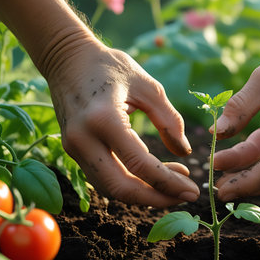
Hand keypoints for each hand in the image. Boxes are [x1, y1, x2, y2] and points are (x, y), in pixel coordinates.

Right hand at [46, 38, 199, 206]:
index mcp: (104, 119)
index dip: (170, 184)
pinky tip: (152, 178)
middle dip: (157, 199)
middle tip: (185, 196)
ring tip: (173, 187)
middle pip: (121, 188)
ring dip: (144, 195)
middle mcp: (83, 139)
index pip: (140, 165)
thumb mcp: (148, 87)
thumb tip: (185, 152)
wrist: (67, 60)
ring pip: (110, 189)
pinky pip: (103, 179)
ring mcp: (73, 148)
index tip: (193, 191)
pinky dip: (129, 185)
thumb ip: (169, 120)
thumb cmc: (111, 67)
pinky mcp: (73, 152)